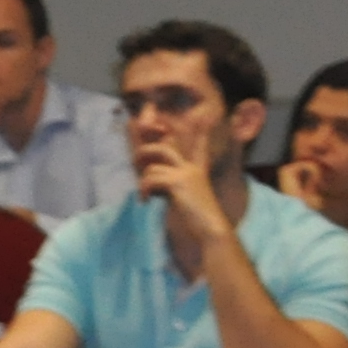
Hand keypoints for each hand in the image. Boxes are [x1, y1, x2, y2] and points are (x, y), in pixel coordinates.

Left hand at [143, 141, 229, 277]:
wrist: (212, 229)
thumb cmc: (199, 219)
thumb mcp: (186, 198)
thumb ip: (172, 186)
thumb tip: (152, 182)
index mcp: (197, 171)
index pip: (198, 148)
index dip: (200, 133)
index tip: (205, 118)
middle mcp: (192, 169)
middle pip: (163, 148)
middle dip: (145, 151)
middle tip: (135, 161)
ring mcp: (186, 174)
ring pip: (152, 169)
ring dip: (144, 184)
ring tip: (145, 196)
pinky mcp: (178, 183)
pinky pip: (150, 179)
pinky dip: (144, 190)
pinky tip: (146, 201)